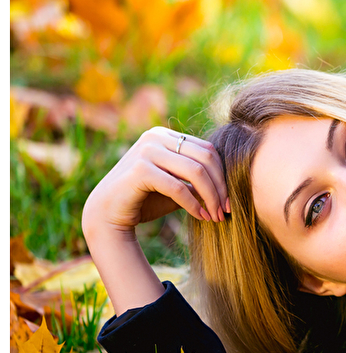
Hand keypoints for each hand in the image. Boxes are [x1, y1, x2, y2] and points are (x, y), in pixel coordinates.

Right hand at [82, 127, 228, 313]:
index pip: (207, 151)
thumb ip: (198, 181)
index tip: (229, 201)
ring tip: (215, 216)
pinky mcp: (140, 170)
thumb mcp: (177, 187)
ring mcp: (146, 150)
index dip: (223, 176)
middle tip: (226, 211)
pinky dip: (194, 204)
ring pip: (196, 172)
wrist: (107, 214)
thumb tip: (231, 186)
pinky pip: (178, 187)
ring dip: (211, 197)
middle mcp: (155, 137)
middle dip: (221, 187)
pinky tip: (200, 217)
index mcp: (166, 136)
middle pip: (206, 159)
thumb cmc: (145, 200)